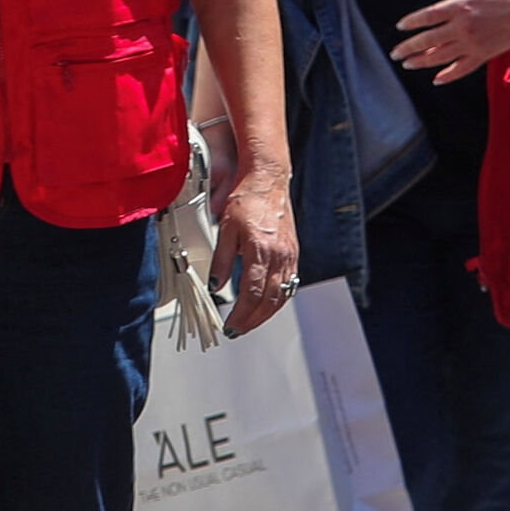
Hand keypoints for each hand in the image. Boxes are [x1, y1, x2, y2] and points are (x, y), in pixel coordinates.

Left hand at [214, 171, 299, 339]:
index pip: (252, 293)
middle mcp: (279, 255)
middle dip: (252, 320)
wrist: (268, 180)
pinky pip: (290, 285)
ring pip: (282, 296)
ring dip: (266, 314)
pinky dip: (278, 300)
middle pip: (269, 300)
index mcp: (260, 249)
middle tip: (237, 331)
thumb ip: (221, 260)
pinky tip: (268, 306)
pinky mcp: (294, 254)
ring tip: (250, 323)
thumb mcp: (225, 229)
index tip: (230, 326)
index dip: (241, 314)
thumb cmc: (246, 199)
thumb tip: (215, 287)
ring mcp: (290, 255)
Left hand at [393, 0, 509, 84]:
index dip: (411, 22)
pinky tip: (436, 79)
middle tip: (395, 53)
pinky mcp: (483, 55)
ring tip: (407, 64)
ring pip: (440, 56)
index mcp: (460, 6)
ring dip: (421, 62)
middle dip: (409, 47)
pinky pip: (461, 68)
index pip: (428, 16)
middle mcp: (463, 27)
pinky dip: (448, 75)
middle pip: (428, 39)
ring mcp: (472, 43)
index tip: (400, 27)